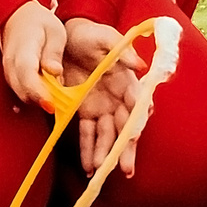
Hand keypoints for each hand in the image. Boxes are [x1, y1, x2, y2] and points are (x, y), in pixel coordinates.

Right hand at [0, 0, 66, 108]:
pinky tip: (46, 101)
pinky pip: (20, 94)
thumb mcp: (55, 32)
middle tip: (61, 107)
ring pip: (21, 95)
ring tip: (58, 101)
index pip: (27, 75)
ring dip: (38, 101)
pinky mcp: (11, 79)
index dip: (38, 93)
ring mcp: (9, 73)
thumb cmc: (39, 24)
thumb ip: (54, 52)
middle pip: (22, 91)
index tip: (51, 105)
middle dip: (41, 102)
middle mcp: (11, 64)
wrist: (18, 18)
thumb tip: (54, 72)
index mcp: (24, 49)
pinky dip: (32, 100)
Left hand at [62, 17, 142, 176]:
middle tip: (125, 167)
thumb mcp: (106, 37)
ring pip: (107, 134)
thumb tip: (139, 64)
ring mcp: (102, 106)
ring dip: (104, 153)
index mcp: (126, 79)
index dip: (137, 118)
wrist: (66, 35)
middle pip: (125, 126)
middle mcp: (118, 97)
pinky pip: (88, 134)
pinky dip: (88, 150)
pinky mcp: (84, 111)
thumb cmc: (90, 34)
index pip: (136, 102)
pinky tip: (89, 167)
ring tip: (100, 171)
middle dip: (124, 148)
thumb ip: (122, 51)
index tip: (135, 134)